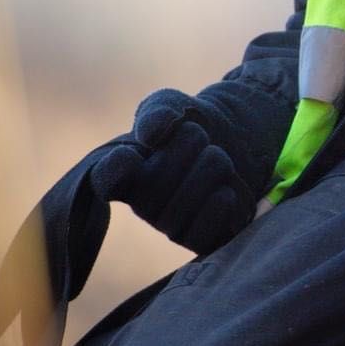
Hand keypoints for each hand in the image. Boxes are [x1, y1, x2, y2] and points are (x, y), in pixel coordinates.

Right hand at [90, 88, 270, 253]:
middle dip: (189, 145)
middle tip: (200, 134)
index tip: (130, 154)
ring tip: (217, 155)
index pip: (105, 180)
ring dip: (213, 167)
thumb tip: (150, 135)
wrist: (240, 141)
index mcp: (125, 172)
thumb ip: (157, 112)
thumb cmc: (192, 123)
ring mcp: (170, 225)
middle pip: (157, 182)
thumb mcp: (172, 104)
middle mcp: (142, 204)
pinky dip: (220, 204)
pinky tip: (225, 189)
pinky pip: (202, 233)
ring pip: (188, 201)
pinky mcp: (199, 240)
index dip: (114, 171)